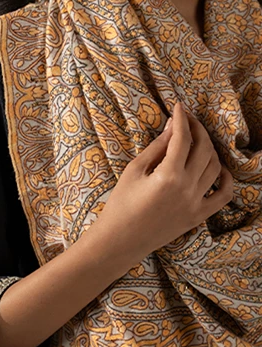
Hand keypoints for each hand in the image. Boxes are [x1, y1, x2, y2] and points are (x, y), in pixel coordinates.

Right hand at [87, 101, 233, 277]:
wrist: (120, 241)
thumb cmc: (120, 204)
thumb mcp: (134, 170)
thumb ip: (157, 147)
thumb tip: (173, 126)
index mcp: (169, 176)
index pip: (182, 139)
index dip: (181, 119)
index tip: (179, 106)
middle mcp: (188, 189)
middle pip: (203, 149)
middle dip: (197, 129)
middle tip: (187, 119)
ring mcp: (196, 204)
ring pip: (215, 167)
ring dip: (209, 148)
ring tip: (196, 139)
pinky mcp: (199, 217)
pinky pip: (223, 195)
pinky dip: (225, 179)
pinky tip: (216, 168)